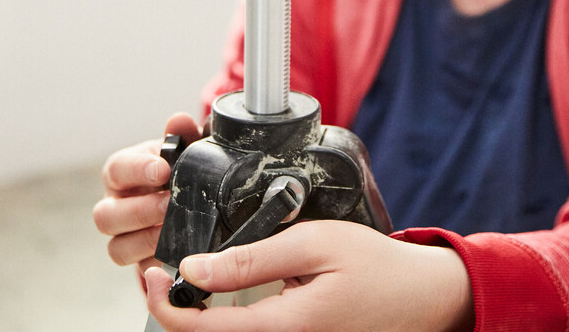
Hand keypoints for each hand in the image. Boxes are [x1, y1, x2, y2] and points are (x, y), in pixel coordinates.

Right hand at [93, 112, 201, 273]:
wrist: (185, 199)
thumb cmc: (177, 169)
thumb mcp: (181, 148)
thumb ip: (181, 134)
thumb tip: (178, 121)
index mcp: (122, 173)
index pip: (116, 169)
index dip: (137, 169)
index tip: (163, 169)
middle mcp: (115, 206)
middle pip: (105, 216)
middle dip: (140, 210)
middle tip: (170, 203)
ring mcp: (123, 237)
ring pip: (116, 249)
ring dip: (146, 240)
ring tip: (174, 231)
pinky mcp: (140, 262)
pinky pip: (140, 271)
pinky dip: (158, 263)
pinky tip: (179, 254)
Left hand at [144, 220, 473, 331]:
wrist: (419, 297)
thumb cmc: (375, 266)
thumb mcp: (314, 245)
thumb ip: (253, 257)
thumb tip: (195, 267)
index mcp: (281, 329)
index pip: (200, 331)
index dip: (164, 304)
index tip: (150, 272)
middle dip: (175, 311)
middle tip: (161, 272)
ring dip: (197, 317)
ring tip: (186, 279)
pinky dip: (223, 320)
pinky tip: (221, 292)